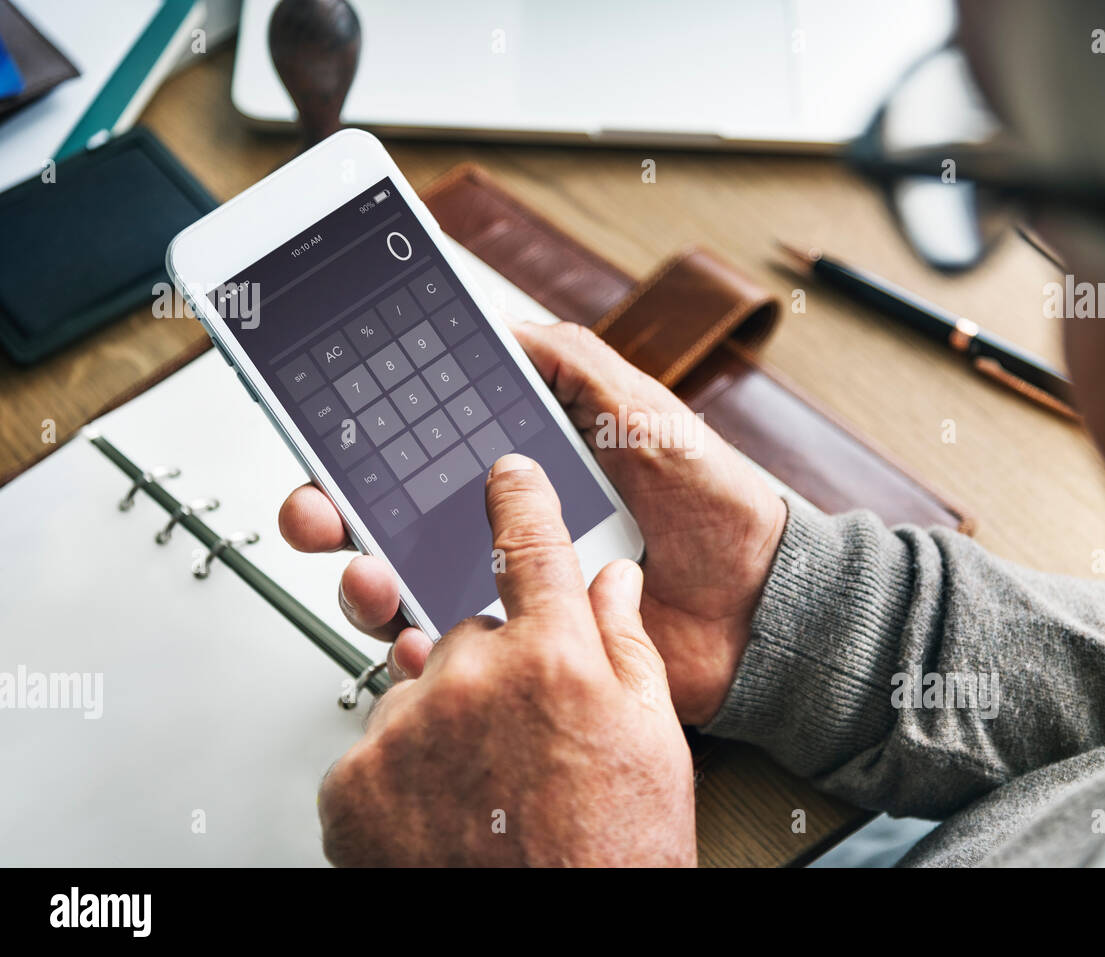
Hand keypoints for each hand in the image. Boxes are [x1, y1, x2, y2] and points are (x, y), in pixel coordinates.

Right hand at [279, 321, 786, 723]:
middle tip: (317, 510)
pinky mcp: (524, 652)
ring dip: (365, 582)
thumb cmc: (712, 504)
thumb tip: (500, 325)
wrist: (758, 605)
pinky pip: (454, 656)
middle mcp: (497, 528)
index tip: (325, 431)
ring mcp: (505, 591)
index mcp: (518, 468)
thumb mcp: (643, 412)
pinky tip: (417, 641)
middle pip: (386, 519)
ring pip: (402, 589)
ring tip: (372, 577)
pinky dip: (419, 653)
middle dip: (332, 512)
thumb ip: (573, 366)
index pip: (417, 448)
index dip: (362, 441)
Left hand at [317, 455, 695, 865]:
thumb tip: (613, 581)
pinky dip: (401, 771)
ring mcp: (406, 730)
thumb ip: (626, 643)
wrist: (556, 942)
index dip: (519, 503)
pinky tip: (446, 809)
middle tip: (523, 736)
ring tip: (486, 788)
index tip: (506, 480)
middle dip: (491, 670)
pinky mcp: (353, 782)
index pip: (529, 546)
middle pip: (467, 634)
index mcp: (554, 657)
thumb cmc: (613, 853)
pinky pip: (374, 746)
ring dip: (444, 722)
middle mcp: (472, 680)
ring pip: (418, 691)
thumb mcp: (653, 739)